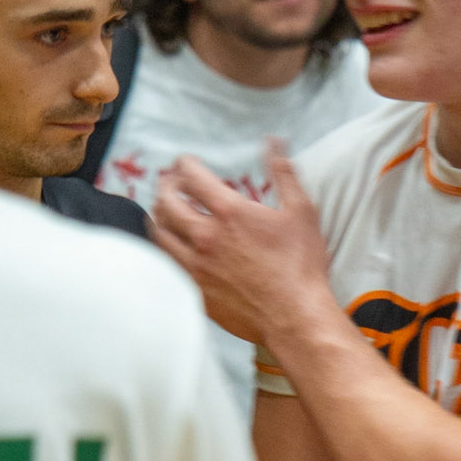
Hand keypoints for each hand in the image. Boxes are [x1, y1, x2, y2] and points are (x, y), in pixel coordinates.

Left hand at [152, 146, 332, 348]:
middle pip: (166, 201)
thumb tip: (273, 142)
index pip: (191, 175)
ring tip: (164, 209)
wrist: (295, 318)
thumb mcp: (301, 212)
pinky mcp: (196, 290)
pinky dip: (165, 247)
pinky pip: (167, 263)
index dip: (184, 163)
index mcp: (229, 212)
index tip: (185, 162)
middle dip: (165, 185)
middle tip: (169, 181)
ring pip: (160, 232)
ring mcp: (196, 265)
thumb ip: (284, 173)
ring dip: (159, 215)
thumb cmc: (302, 266)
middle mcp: (205, 236)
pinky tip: (172, 245)